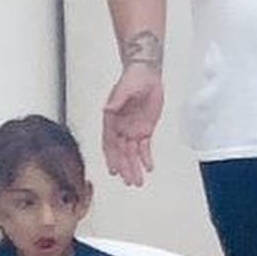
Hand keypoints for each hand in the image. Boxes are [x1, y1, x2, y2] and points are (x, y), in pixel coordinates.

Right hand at [102, 62, 163, 187]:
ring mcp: (132, 131)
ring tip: (137, 181)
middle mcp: (120, 129)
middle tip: (130, 181)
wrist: (146, 74)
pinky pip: (144, 148)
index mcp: (111, 120)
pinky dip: (146, 158)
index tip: (114, 170)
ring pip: (132, 154)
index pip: (110, 143)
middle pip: (121, 153)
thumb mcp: (125, 88)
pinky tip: (148, 168)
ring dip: (133, 168)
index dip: (112, 158)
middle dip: (125, 168)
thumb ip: (117, 99)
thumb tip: (109, 108)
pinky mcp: (144, 130)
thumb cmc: (133, 78)